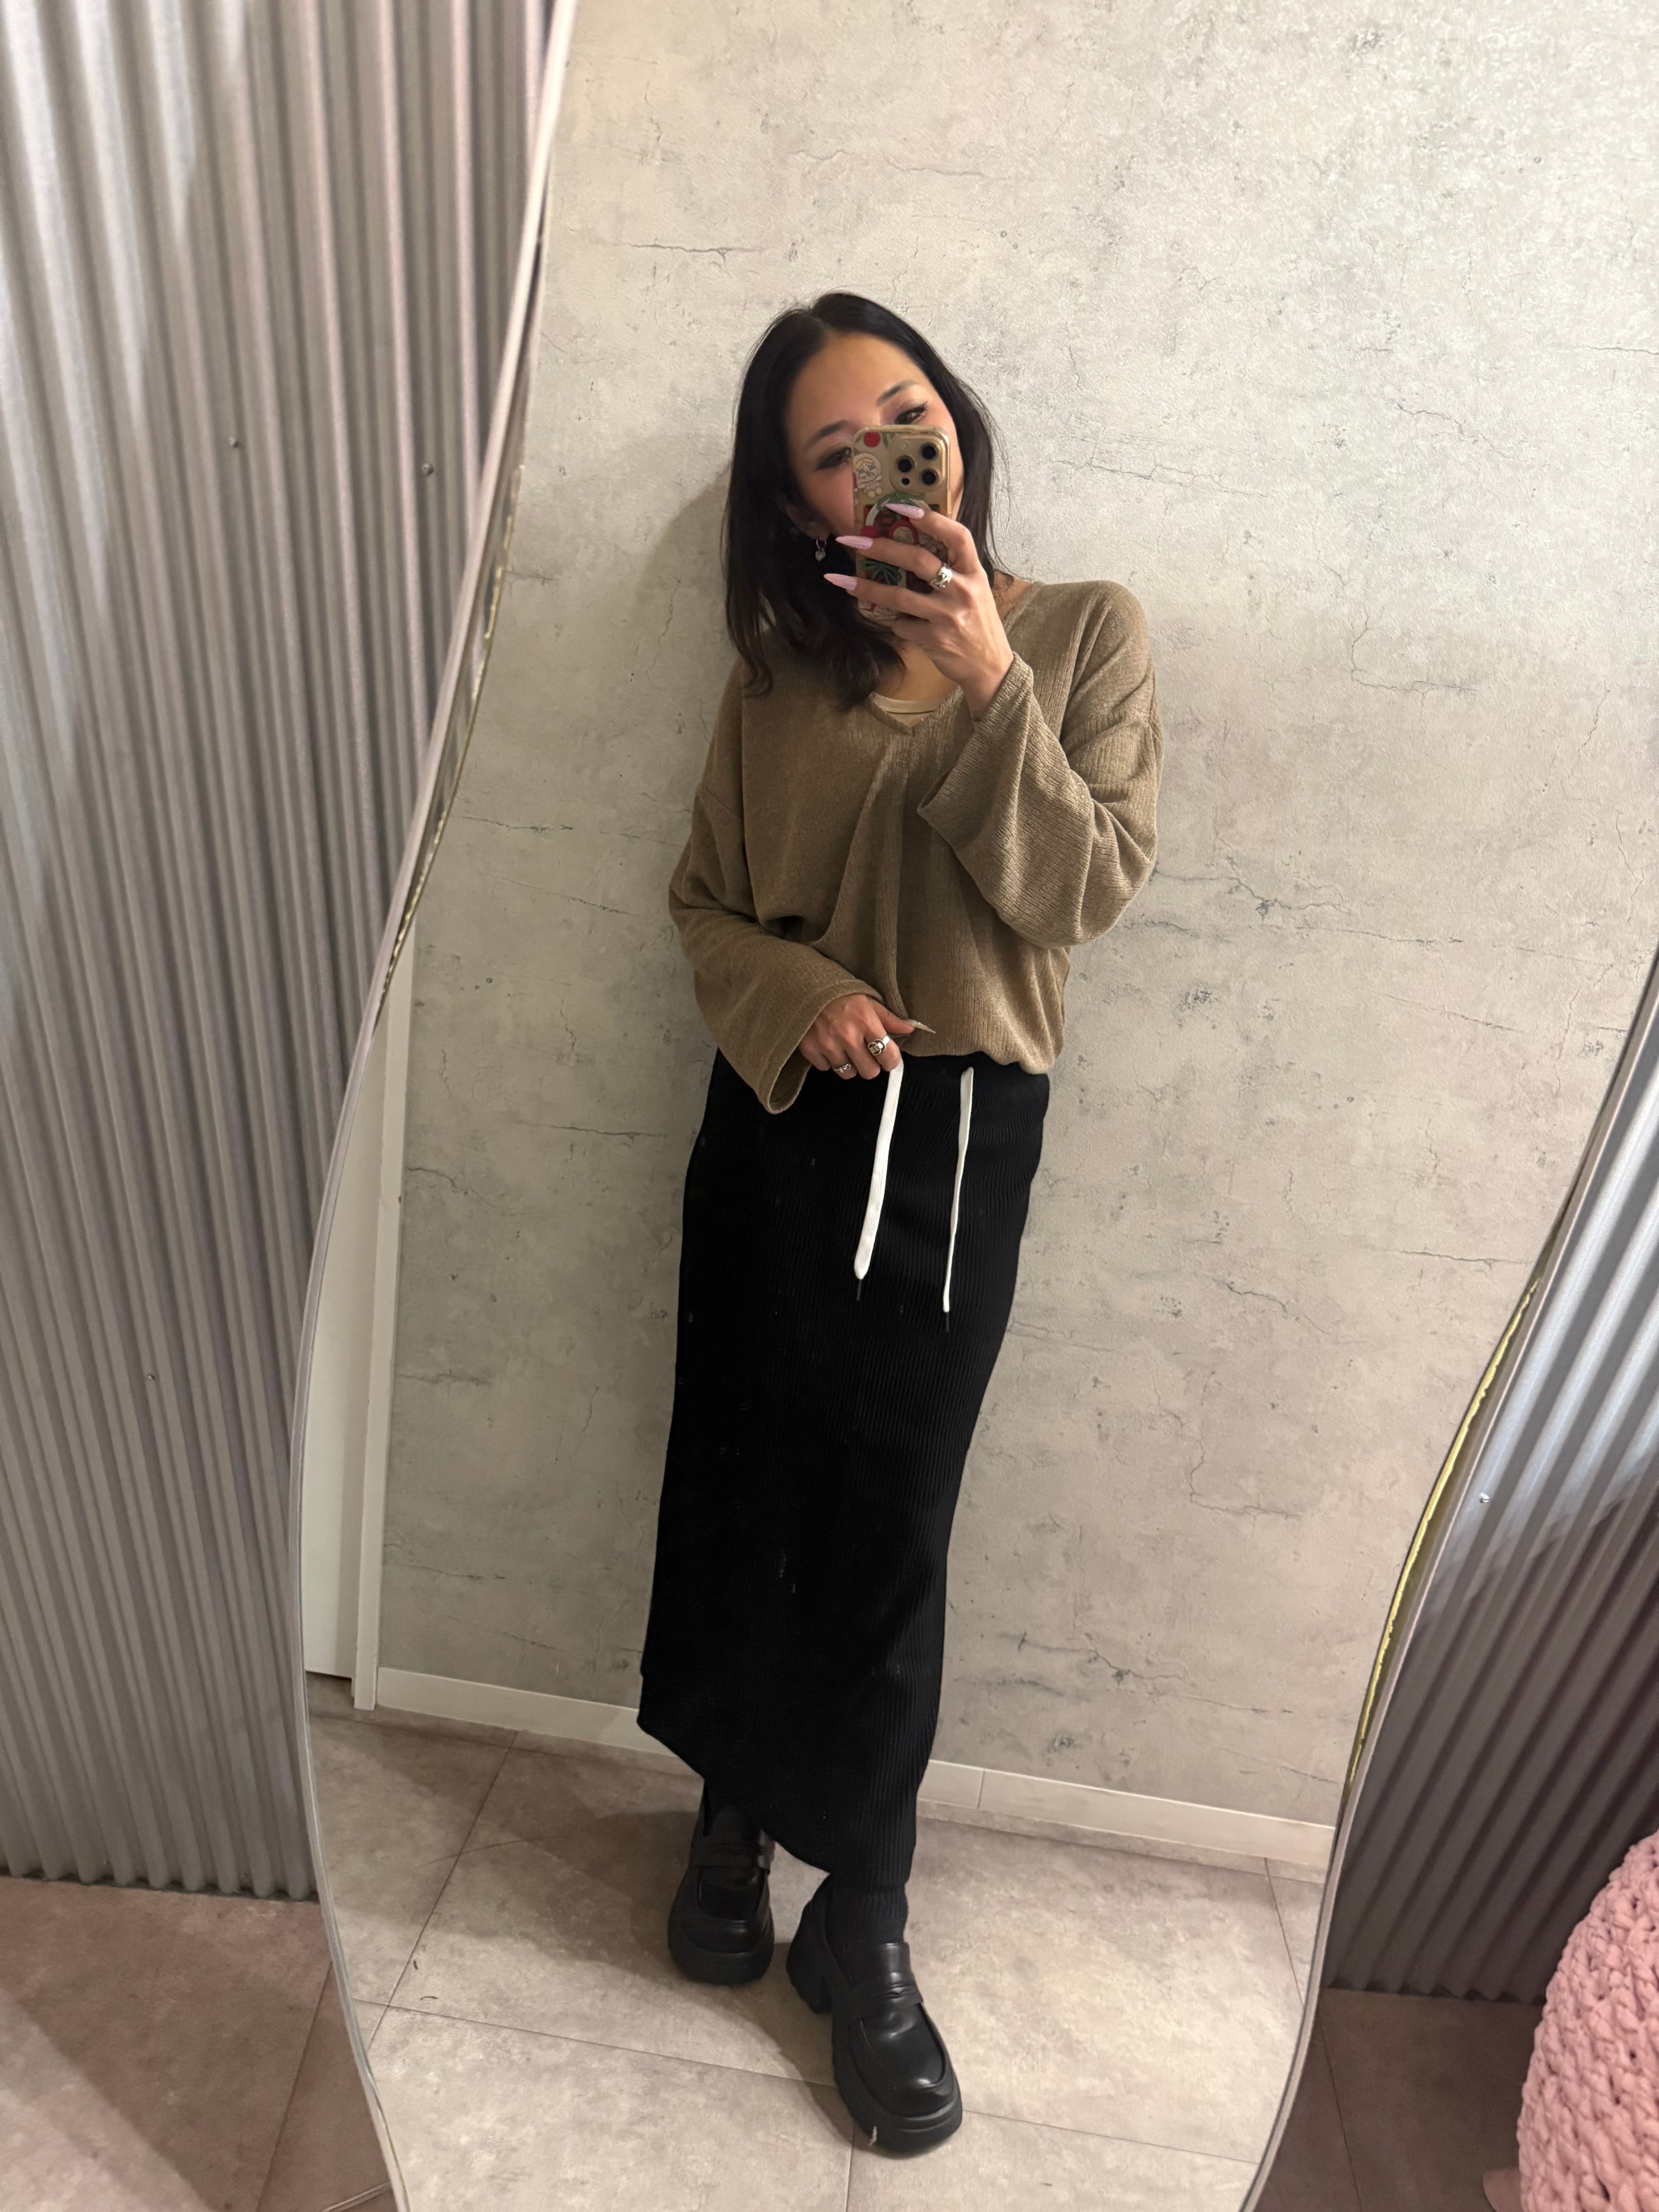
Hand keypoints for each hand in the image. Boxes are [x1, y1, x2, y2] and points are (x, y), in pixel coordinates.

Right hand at [799, 994, 916, 1079]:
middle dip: (869, 1064)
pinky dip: (828, 1060)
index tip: (887, 1057)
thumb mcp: (869, 1001)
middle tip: (864, 1052)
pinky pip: (825, 1068)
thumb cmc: (840, 994)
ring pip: (848, 1073)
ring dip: (848, 1064)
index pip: (888, 1057)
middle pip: (870, 1072)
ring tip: (844, 1047)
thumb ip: (889, 1019)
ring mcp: (828, 1045)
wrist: (806, 986)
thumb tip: (910, 1029)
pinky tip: (828, 1045)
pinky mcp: (810, 1050)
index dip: (890, 1060)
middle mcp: (848, 1036)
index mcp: (866, 1022)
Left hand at [824, 506, 1014, 717]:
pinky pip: (902, 625)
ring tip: (840, 580)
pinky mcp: (933, 639)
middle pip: (918, 560)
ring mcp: (947, 616)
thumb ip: (951, 570)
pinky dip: (896, 623)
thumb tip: (909, 546)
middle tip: (854, 540)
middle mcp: (962, 590)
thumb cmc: (978, 623)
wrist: (989, 667)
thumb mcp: (974, 590)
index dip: (930, 518)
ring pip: (899, 596)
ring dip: (866, 588)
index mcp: (974, 572)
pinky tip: (898, 623)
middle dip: (882, 547)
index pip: (956, 535)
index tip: (899, 506)